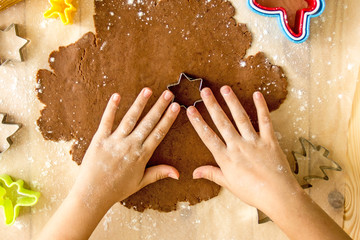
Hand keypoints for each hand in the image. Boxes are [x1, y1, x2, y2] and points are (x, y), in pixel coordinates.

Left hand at [73, 88, 179, 207]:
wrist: (93, 195)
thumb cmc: (117, 189)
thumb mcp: (141, 182)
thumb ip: (159, 173)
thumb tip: (178, 173)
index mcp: (142, 155)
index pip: (159, 133)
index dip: (168, 119)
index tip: (176, 107)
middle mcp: (130, 145)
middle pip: (148, 122)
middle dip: (159, 107)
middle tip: (169, 94)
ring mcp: (115, 141)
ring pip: (130, 118)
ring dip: (139, 103)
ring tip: (148, 90)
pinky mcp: (99, 139)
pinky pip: (106, 121)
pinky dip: (111, 108)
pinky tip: (117, 96)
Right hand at [186, 86, 300, 214]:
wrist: (278, 196)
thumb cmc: (252, 192)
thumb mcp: (228, 184)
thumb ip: (211, 174)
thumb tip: (194, 173)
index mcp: (226, 158)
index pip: (208, 137)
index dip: (198, 122)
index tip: (190, 109)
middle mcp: (238, 146)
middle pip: (222, 122)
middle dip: (212, 105)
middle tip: (205, 90)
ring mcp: (254, 142)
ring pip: (241, 118)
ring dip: (232, 102)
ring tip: (224, 88)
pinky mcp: (269, 140)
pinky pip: (265, 121)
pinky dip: (261, 107)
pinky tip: (257, 95)